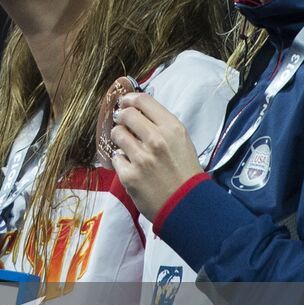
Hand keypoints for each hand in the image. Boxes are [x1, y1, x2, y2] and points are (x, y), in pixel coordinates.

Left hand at [107, 91, 202, 219]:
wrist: (187, 206)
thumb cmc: (186, 173)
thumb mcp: (182, 141)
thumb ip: (162, 125)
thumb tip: (139, 111)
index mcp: (172, 128)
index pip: (143, 100)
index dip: (130, 99)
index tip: (125, 102)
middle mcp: (156, 139)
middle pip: (126, 114)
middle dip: (122, 117)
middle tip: (124, 124)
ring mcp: (141, 158)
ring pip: (117, 133)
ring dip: (120, 138)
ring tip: (128, 147)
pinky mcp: (129, 175)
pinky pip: (116, 157)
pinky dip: (121, 160)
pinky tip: (132, 166)